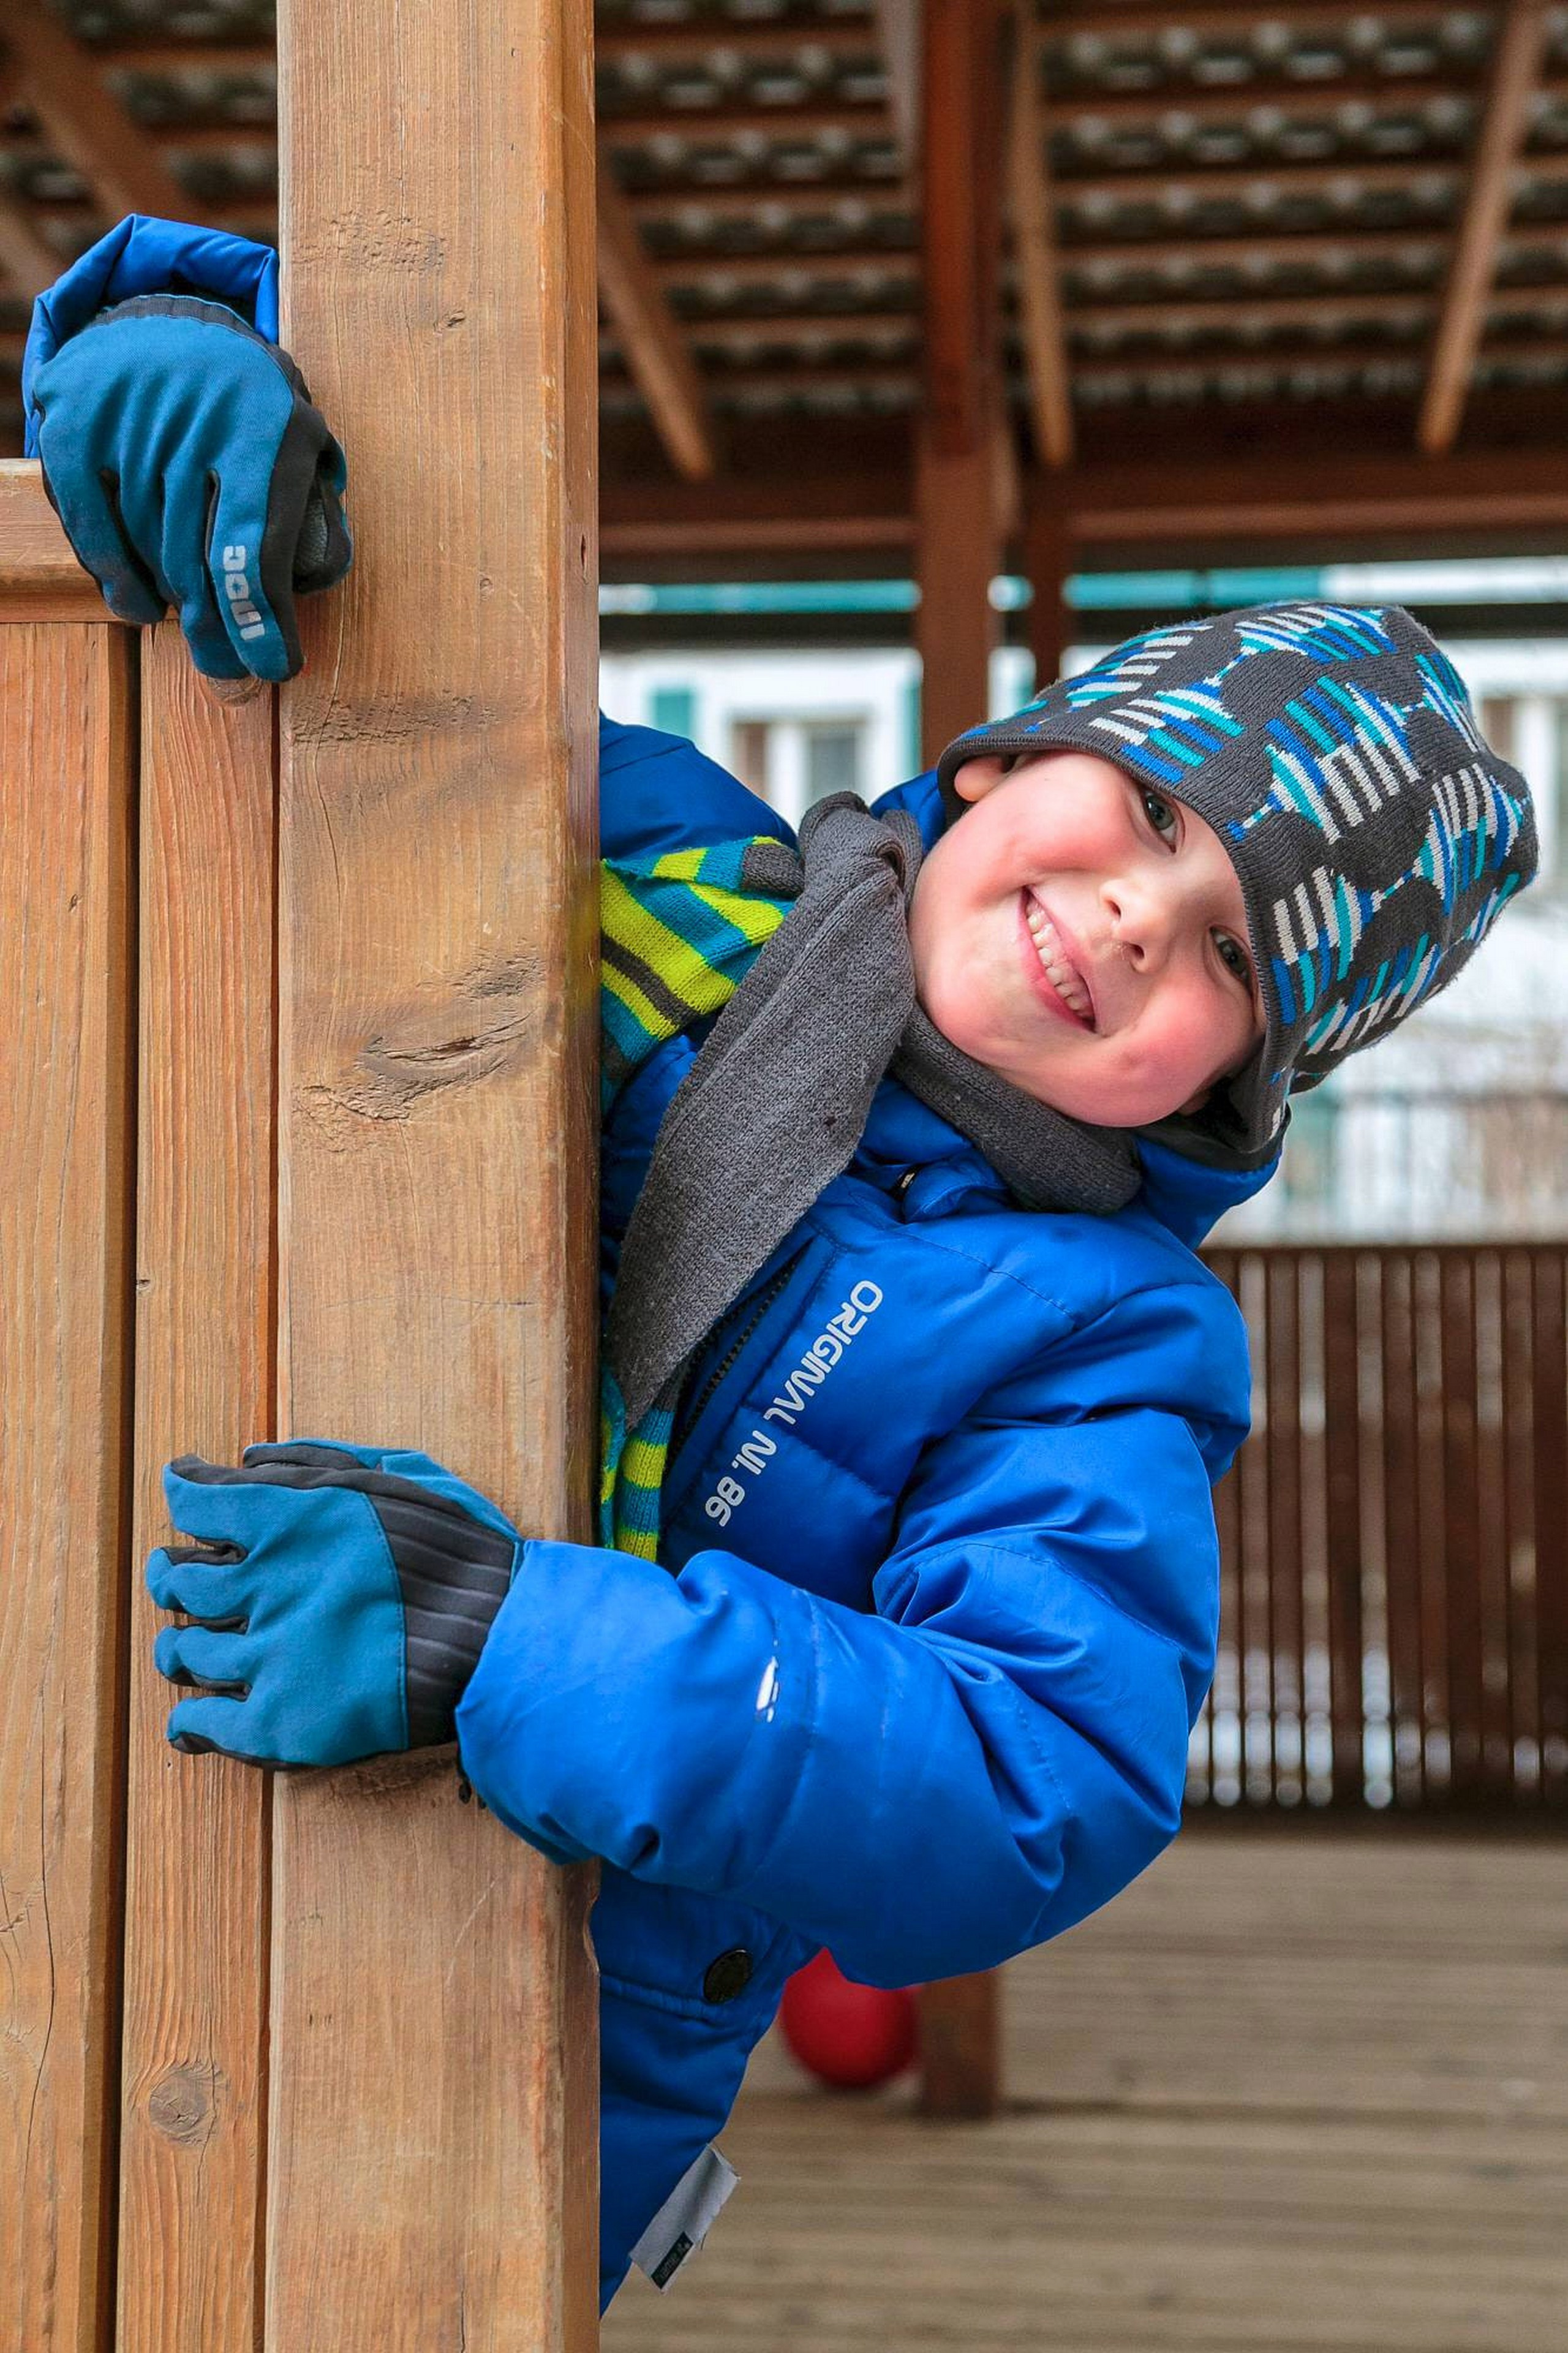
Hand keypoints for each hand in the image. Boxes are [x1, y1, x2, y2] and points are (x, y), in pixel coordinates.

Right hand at [27, 293, 348, 681]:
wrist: (166, 325)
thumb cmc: (245, 404)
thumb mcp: (299, 434)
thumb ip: (313, 500)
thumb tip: (318, 576)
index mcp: (263, 426)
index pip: (253, 542)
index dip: (259, 615)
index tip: (272, 667)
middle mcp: (195, 418)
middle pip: (196, 558)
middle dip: (218, 631)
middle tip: (233, 677)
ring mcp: (129, 418)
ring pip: (145, 546)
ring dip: (169, 606)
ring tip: (194, 636)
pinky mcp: (75, 421)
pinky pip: (91, 522)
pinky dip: (113, 574)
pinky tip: (135, 607)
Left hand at [147, 1441, 522, 1768]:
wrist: (504, 1643)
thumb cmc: (460, 1551)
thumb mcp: (398, 1476)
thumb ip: (317, 1460)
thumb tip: (246, 1459)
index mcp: (291, 1519)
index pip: (195, 1500)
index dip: (182, 1493)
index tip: (183, 1490)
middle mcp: (265, 1585)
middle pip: (177, 1580)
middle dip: (168, 1574)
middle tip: (172, 1573)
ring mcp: (268, 1658)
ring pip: (183, 1652)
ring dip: (177, 1646)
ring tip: (183, 1647)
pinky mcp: (280, 1725)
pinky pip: (201, 1725)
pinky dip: (189, 1724)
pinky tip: (193, 1723)